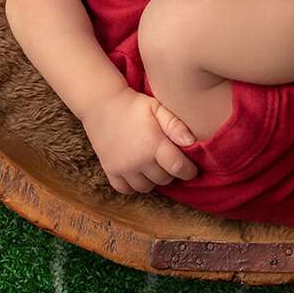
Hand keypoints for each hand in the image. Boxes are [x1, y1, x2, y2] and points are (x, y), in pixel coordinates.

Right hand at [85, 87, 200, 194]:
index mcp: (153, 144)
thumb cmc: (134, 105)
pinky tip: (138, 172)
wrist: (101, 103)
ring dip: (153, 180)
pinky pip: (126, 189)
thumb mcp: (157, 107)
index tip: (192, 167)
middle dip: (171, 172)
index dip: (189, 171)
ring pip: (146, 187)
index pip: (178, 168)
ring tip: (154, 165)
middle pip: (164, 179)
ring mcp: (123, 168)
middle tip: (170, 160)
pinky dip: (134, 185)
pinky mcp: (110, 171)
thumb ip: (176, 124)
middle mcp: (138, 160)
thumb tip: (192, 142)